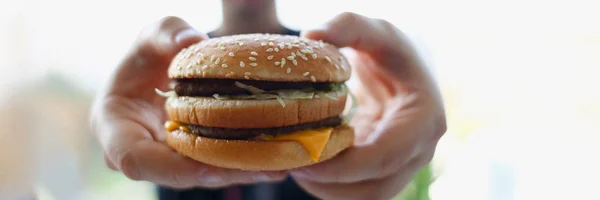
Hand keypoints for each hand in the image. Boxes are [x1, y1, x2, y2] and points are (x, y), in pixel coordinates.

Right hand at [90, 16, 285, 188]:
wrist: (157, 73)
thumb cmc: (148, 56)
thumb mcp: (152, 36)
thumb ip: (166, 33)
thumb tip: (191, 39)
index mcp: (115, 130)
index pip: (136, 161)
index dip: (172, 169)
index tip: (208, 170)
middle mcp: (138, 155)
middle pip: (178, 176)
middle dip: (221, 174)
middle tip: (265, 169)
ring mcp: (164, 162)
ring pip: (202, 176)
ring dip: (240, 173)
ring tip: (279, 167)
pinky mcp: (188, 162)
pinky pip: (213, 167)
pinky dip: (242, 164)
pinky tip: (276, 161)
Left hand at [289, 12, 446, 199]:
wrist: (404, 65)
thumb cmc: (388, 48)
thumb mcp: (372, 29)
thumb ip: (345, 25)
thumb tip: (311, 36)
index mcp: (424, 119)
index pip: (384, 158)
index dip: (341, 166)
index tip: (302, 156)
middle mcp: (419, 149)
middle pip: (375, 188)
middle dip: (329, 183)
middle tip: (289, 163)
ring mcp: (403, 163)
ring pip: (365, 196)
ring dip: (327, 189)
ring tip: (292, 163)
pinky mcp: (383, 168)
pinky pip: (358, 189)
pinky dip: (329, 185)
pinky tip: (304, 162)